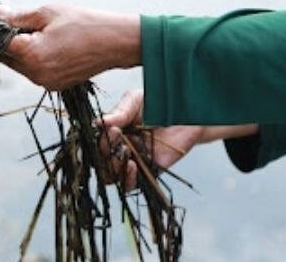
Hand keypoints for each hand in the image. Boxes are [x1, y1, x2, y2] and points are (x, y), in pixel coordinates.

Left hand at [0, 5, 140, 89]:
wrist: (116, 42)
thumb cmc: (84, 23)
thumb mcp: (47, 12)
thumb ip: (16, 16)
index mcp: (32, 55)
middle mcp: (35, 74)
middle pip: (6, 56)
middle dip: (7, 39)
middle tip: (21, 21)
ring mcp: (45, 82)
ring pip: (19, 65)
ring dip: (20, 49)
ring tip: (40, 31)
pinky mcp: (54, 85)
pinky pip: (33, 71)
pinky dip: (33, 58)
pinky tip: (49, 43)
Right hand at [100, 89, 257, 189]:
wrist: (187, 113)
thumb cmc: (159, 103)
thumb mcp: (135, 100)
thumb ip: (119, 112)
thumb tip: (99, 122)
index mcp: (112, 131)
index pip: (97, 142)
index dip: (101, 139)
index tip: (112, 130)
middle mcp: (119, 148)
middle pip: (101, 162)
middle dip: (105, 154)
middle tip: (118, 143)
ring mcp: (133, 161)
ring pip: (112, 176)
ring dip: (114, 168)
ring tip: (125, 155)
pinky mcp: (149, 171)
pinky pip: (132, 184)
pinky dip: (128, 179)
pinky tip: (132, 166)